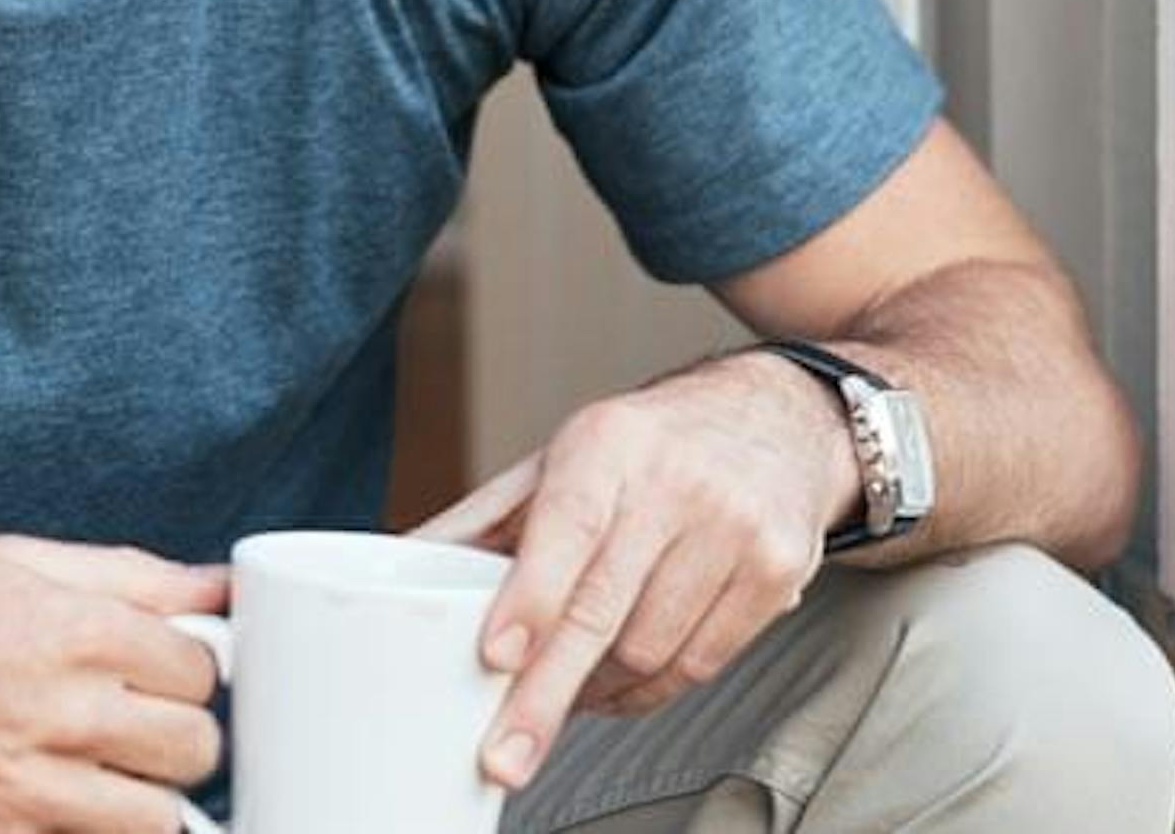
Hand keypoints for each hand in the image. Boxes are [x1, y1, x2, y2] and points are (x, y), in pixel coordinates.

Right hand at [0, 534, 228, 832]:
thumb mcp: (8, 560)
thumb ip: (127, 575)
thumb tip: (217, 584)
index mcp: (77, 633)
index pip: (202, 668)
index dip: (187, 667)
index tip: (159, 670)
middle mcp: (63, 716)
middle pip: (196, 748)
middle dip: (180, 735)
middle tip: (139, 724)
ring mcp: (28, 796)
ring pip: (158, 821)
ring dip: (148, 799)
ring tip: (109, 774)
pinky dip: (87, 831)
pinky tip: (64, 805)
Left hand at [412, 353, 859, 789]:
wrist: (777, 421)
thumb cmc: (650, 446)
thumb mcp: (563, 459)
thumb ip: (485, 519)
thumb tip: (397, 563)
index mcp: (609, 446)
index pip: (567, 531)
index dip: (531, 601)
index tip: (495, 656)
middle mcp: (678, 483)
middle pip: (604, 610)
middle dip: (547, 693)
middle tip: (506, 754)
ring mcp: (735, 530)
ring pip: (651, 649)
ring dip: (595, 690)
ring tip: (566, 688)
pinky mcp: (776, 573)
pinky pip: (698, 664)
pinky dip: (647, 689)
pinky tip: (619, 679)